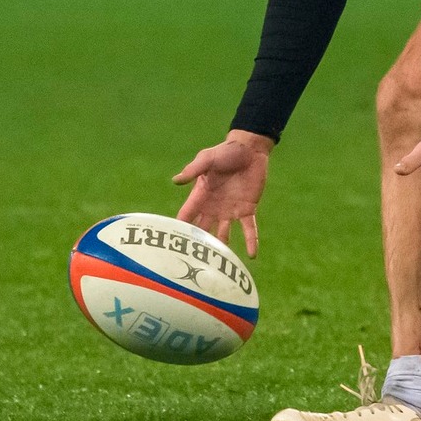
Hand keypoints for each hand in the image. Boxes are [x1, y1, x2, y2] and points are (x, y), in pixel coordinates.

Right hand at [173, 129, 271, 255]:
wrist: (250, 150)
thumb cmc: (226, 152)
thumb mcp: (207, 159)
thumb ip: (193, 170)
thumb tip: (175, 180)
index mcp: (200, 196)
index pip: (187, 216)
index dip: (179, 229)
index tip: (168, 246)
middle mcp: (213, 208)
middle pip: (202, 230)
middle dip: (197, 246)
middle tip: (190, 265)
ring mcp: (230, 211)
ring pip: (223, 235)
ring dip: (221, 249)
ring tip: (217, 269)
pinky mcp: (247, 209)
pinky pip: (249, 228)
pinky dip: (251, 241)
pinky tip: (252, 256)